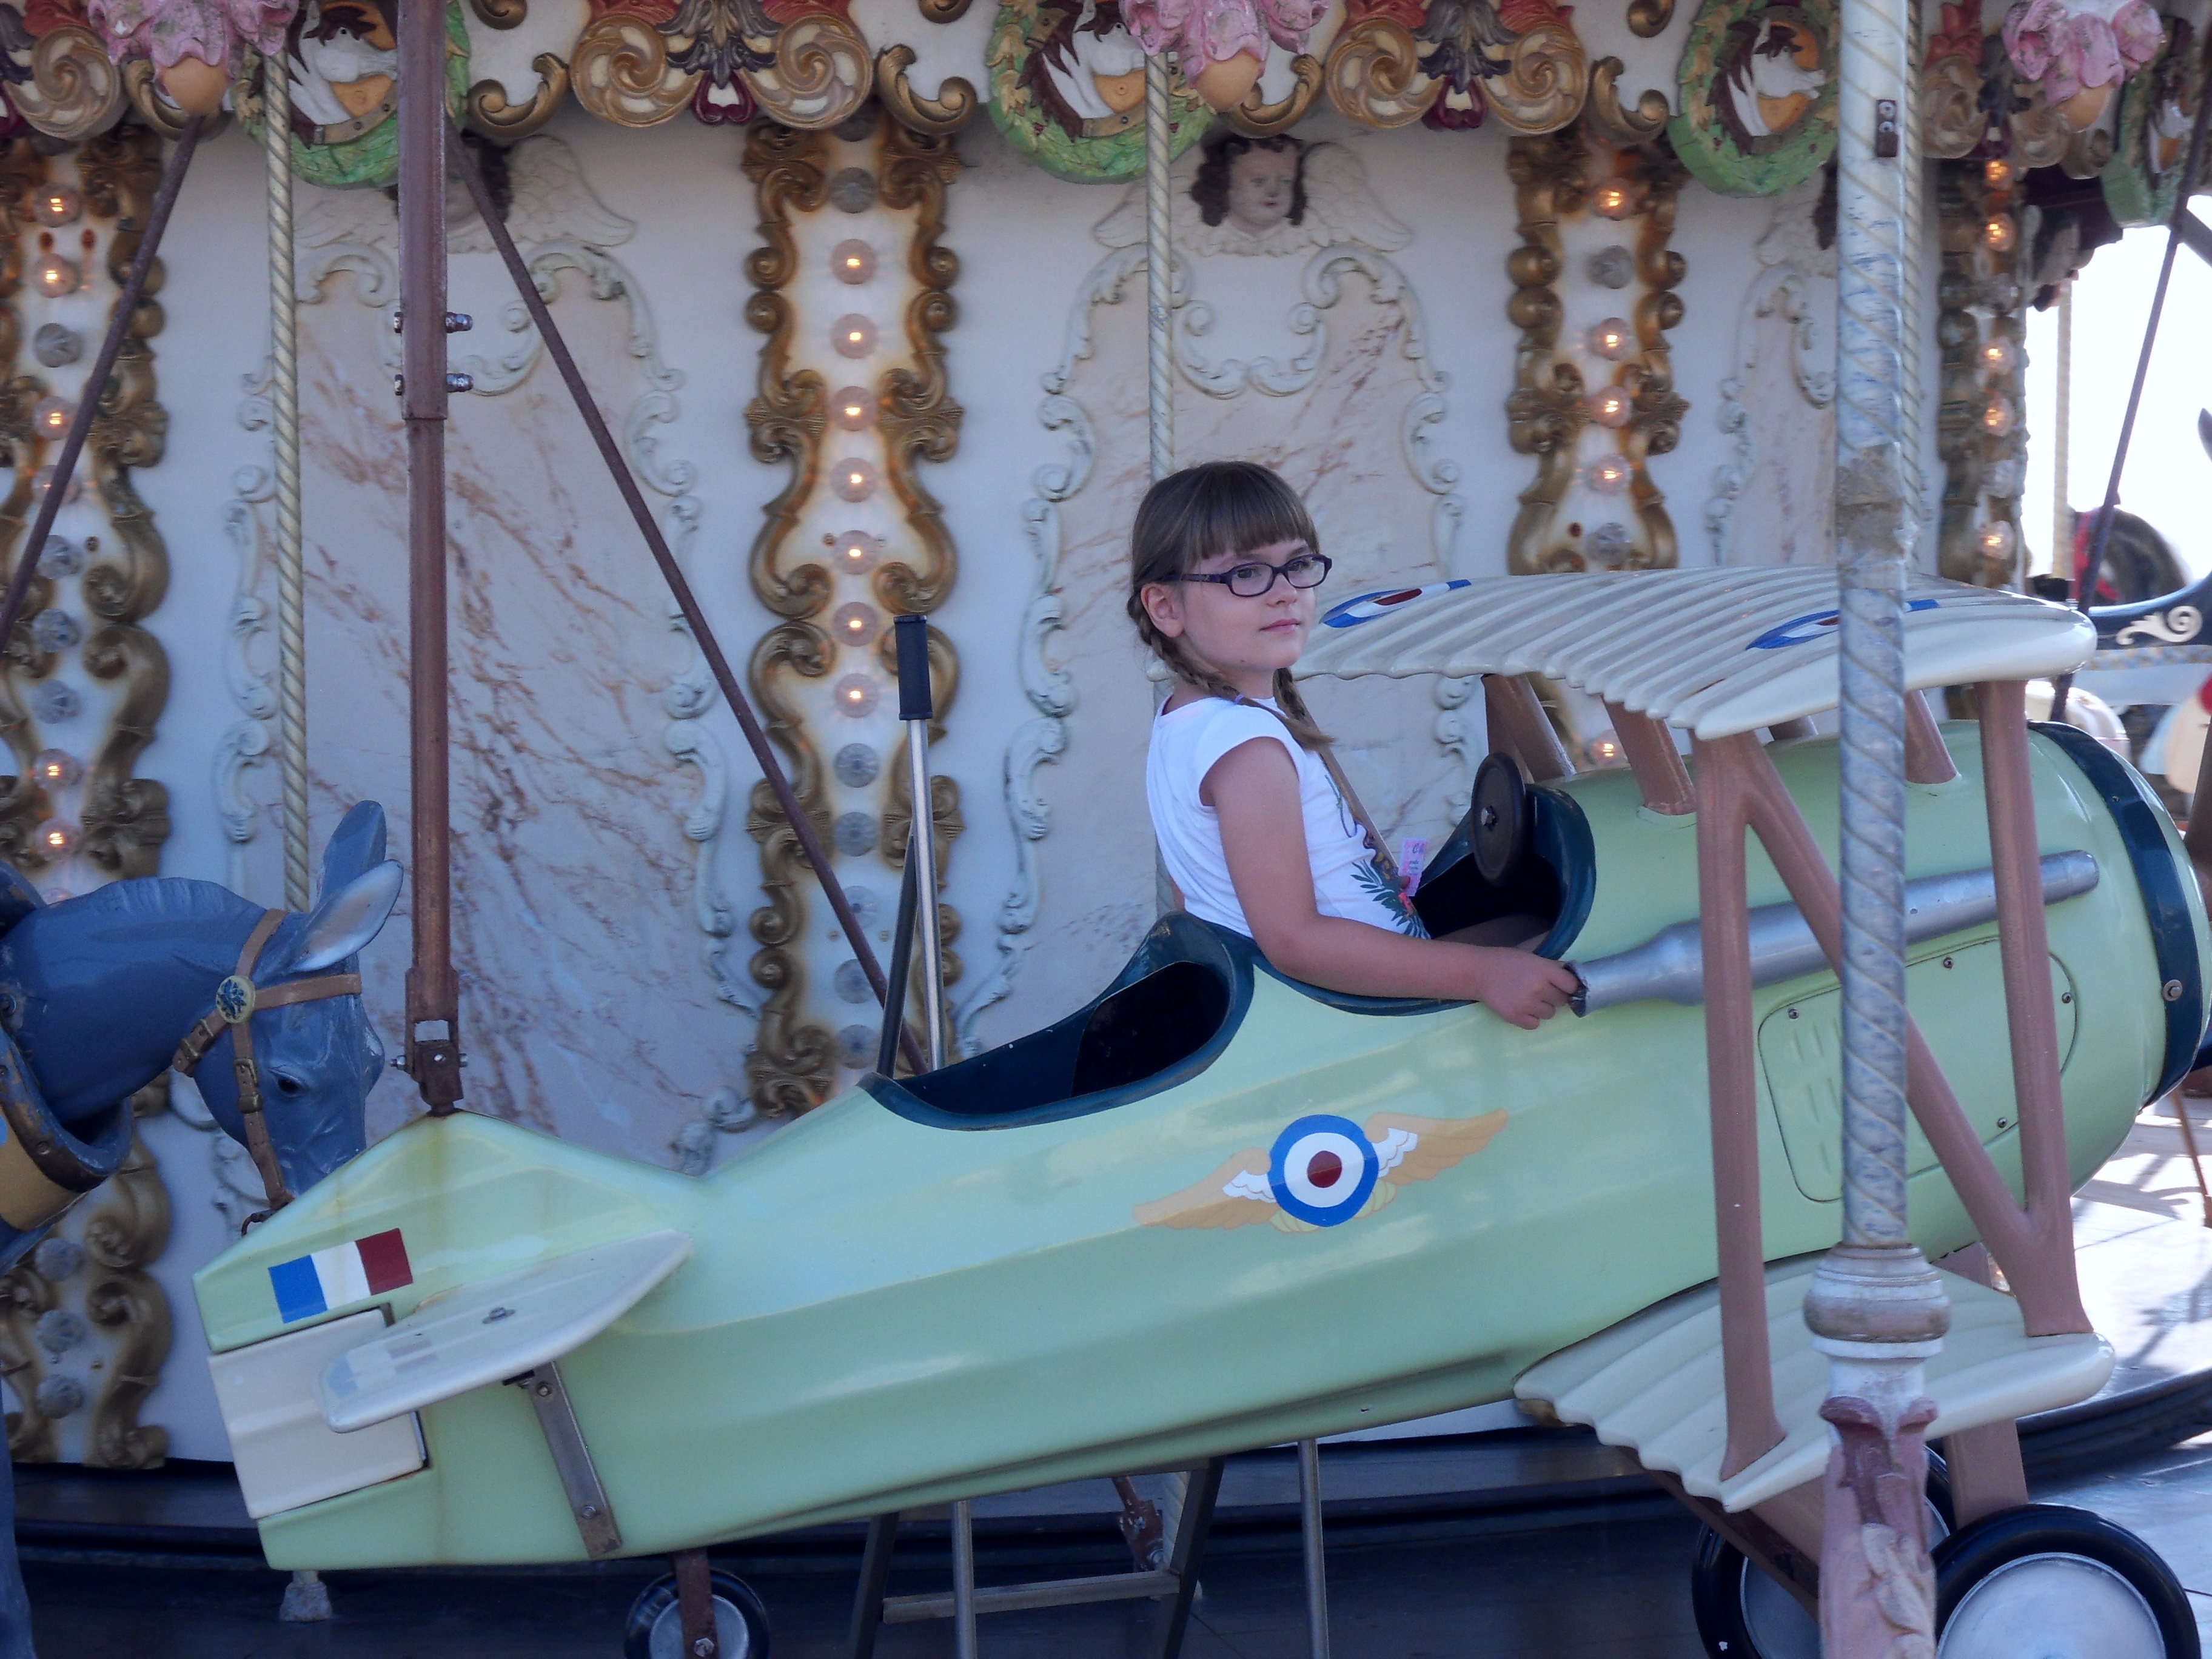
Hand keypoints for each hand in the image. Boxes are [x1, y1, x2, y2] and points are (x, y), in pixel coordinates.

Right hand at [1464, 948, 1579, 1030]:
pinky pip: (1535, 1024)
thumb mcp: (1532, 957)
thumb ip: (1553, 966)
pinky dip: (1530, 1018)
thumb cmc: (1505, 961)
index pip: (1572, 985)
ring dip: (1542, 1008)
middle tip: (1540, 990)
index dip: (1568, 986)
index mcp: (1544, 970)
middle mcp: (1539, 988)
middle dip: (1554, 996)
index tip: (1562, 985)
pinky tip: (1522, 1008)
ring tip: (1528, 999)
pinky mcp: (1516, 1017)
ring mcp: (1527, 1004)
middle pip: (1562, 1000)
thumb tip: (1574, 972)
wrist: (1477, 973)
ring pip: (1550, 1014)